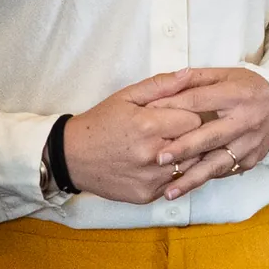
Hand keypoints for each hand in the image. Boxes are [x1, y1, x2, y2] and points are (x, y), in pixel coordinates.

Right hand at [61, 74, 206, 203]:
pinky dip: (171, 173)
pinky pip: (175, 184)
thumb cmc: (100, 122)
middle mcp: (153, 154)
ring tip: (167, 148)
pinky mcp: (147, 194)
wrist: (71, 156)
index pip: (195, 120)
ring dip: (184, 157)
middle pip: (197, 145)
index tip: (178, 115)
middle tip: (175, 132)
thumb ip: (160, 85)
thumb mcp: (126, 96)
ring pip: (190, 167)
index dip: (189, 116)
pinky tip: (156, 164)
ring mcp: (151, 178)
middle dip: (190, 137)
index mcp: (149, 125)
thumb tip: (189, 73)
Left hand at [150, 68, 268, 198]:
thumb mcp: (223, 74)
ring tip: (169, 191)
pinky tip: (185, 187)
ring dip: (192, 178)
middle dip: (183, 149)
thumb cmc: (245, 86)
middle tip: (158, 158)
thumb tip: (165, 86)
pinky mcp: (252, 159)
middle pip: (210, 136)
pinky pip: (225, 171)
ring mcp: (251, 143)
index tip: (147, 116)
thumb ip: (194, 79)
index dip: (171, 108)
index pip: (198, 101)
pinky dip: (204, 179)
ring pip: (218, 163)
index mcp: (237, 94)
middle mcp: (246, 120)